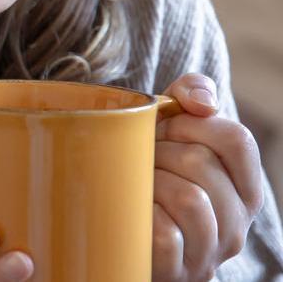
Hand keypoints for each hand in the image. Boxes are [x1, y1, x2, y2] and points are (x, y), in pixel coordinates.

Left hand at [153, 73, 265, 280]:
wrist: (114, 229)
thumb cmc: (149, 172)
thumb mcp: (168, 128)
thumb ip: (190, 94)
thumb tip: (202, 101)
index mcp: (244, 188)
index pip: (237, 139)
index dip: (192, 124)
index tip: (163, 128)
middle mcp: (237, 224)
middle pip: (202, 164)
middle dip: (158, 151)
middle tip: (140, 159)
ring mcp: (209, 253)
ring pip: (187, 198)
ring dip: (148, 180)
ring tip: (135, 183)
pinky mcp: (177, 273)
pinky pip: (164, 235)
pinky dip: (142, 215)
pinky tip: (133, 212)